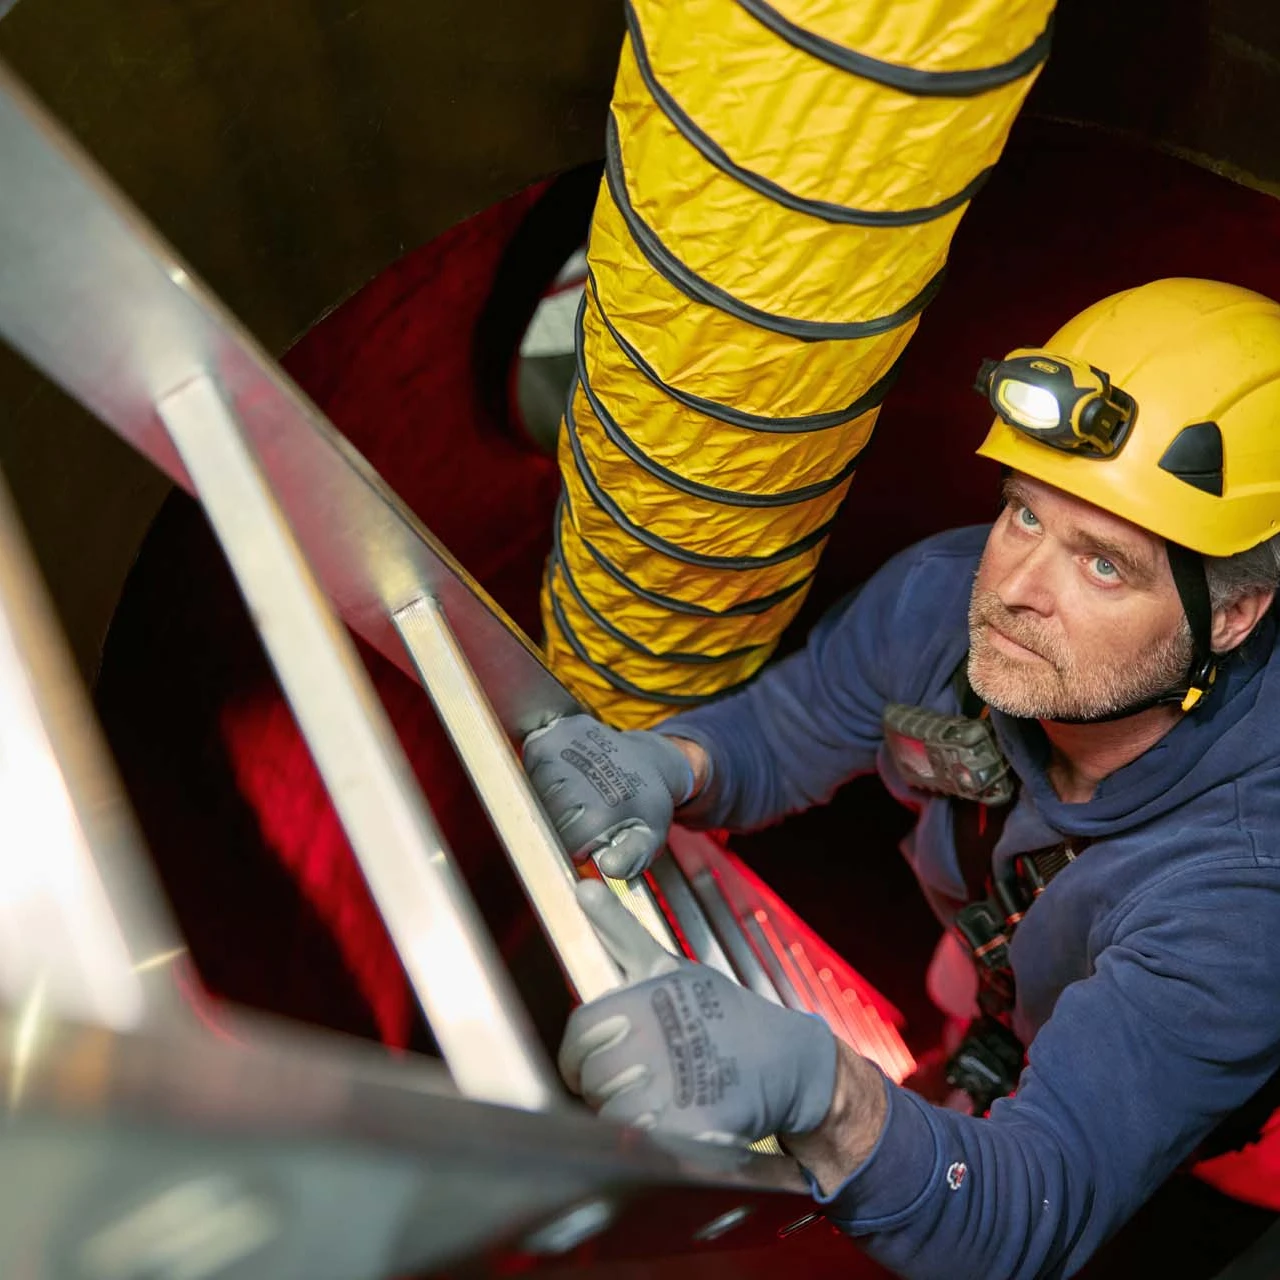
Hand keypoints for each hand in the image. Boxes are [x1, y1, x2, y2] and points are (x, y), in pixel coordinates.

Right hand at [522, 715, 696, 877]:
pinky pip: (529, 766)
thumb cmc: (645, 805)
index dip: (576, 848)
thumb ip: (632, 857)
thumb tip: (608, 866)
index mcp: (602, 809)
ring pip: (534, 793)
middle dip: (562, 824)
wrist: (649, 758)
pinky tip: (564, 775)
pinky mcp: (550, 736)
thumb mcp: (651, 836)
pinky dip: (540, 774)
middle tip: (584, 816)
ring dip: (548, 799)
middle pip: (547, 818)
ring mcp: (562, 752)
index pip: (565, 843)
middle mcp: (580, 778)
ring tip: (576, 796)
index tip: (590, 840)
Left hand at [559, 881, 838, 1141]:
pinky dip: (650, 1140)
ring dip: (626, 1113)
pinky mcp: (687, 1130)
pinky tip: (672, 1121)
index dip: (580, 1053)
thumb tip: (582, 887)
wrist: (786, 1062)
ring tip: (659, 1097)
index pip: (579, 1035)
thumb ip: (619, 931)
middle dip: (607, 1083)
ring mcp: (669, 1088)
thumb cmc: (723, 1012)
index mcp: (641, 1000)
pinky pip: (639, 1143)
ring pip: (611, 1114)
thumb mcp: (669, 964)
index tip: (593, 1060)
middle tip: (639, 1077)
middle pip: (592, 1078)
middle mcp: (651, 1042)